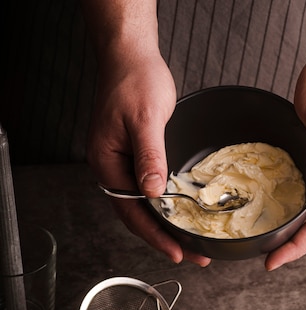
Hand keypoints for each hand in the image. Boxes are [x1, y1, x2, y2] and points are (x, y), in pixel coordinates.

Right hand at [87, 49, 210, 266]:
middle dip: (164, 236)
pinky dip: (164, 202)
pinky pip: (147, 186)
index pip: (131, 210)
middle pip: (136, 213)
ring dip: (165, 223)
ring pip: (142, 203)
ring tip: (190, 240)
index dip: (155, 234)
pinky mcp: (133, 153)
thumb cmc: (135, 80)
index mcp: (106, 162)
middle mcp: (111, 166)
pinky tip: (180, 210)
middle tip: (194, 254)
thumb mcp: (145, 118)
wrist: (130, 55)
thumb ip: (149, 156)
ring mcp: (121, 161)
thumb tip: (153, 193)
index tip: (178, 252)